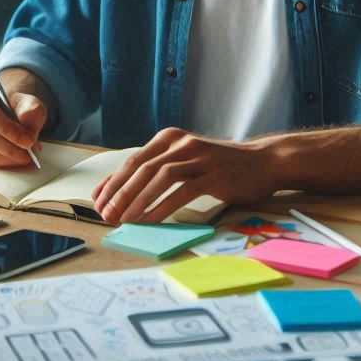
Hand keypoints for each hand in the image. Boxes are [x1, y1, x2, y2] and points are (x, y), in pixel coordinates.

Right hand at [0, 81, 47, 167]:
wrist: (9, 114)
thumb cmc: (17, 107)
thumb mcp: (30, 103)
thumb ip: (32, 112)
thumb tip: (28, 134)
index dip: (6, 128)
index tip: (28, 140)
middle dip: (8, 147)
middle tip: (29, 152)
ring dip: (7, 158)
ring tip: (25, 157)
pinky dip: (0, 163)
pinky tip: (13, 159)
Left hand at [91, 128, 279, 224]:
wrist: (263, 162)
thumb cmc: (220, 166)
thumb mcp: (186, 162)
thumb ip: (157, 171)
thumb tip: (121, 191)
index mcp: (170, 138)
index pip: (133, 160)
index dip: (112, 182)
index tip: (96, 202)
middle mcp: (181, 143)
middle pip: (142, 168)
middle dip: (119, 193)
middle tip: (106, 215)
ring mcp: (198, 157)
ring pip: (159, 177)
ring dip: (138, 200)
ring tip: (124, 220)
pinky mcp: (213, 174)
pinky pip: (182, 192)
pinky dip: (162, 208)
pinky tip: (150, 222)